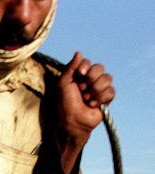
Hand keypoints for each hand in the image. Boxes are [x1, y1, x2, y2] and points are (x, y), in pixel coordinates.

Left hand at [56, 52, 114, 173]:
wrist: (72, 122)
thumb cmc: (63, 104)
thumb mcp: (63, 84)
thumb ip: (70, 67)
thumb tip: (79, 52)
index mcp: (78, 76)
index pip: (87, 62)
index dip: (85, 66)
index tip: (80, 74)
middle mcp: (89, 81)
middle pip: (99, 68)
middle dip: (90, 79)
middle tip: (81, 90)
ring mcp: (98, 89)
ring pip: (107, 78)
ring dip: (95, 90)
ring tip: (86, 99)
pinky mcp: (106, 99)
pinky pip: (111, 91)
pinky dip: (101, 98)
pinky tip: (92, 105)